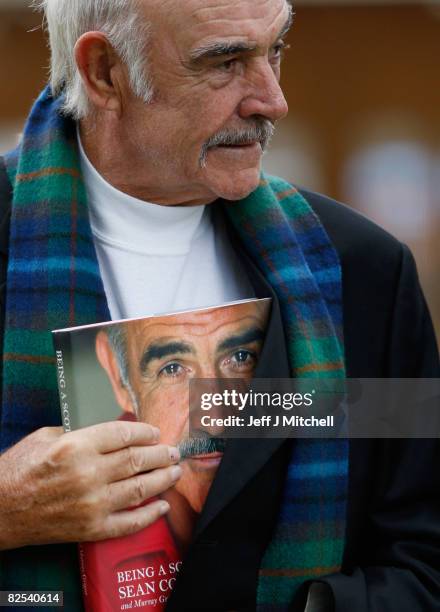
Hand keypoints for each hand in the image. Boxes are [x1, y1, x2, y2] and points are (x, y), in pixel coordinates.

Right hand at [0, 422, 181, 549]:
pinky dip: (149, 515)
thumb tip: (111, 435)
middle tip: (174, 451)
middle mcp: (89, 474)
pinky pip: (129, 523)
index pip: (125, 434)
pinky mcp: (91, 528)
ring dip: (163, 479)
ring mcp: (92, 504)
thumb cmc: (18, 470)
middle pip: (138, 459)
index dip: (146, 432)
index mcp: (77, 446)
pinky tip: (161, 506)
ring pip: (141, 488)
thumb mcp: (46, 437)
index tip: (156, 432)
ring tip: (175, 471)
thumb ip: (81, 433)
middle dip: (161, 453)